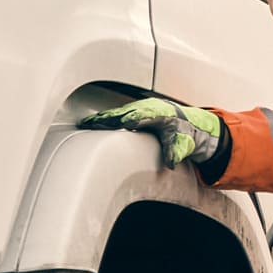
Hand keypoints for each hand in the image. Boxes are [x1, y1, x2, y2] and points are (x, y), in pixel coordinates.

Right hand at [86, 95, 226, 177]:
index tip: (124, 123)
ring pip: (118, 112)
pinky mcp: (133, 111)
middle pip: (126, 112)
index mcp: (161, 115)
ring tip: (86, 122)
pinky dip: (104, 117)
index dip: (134, 119)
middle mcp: (148, 109)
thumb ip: (175, 153)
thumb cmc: (183, 132)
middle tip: (94, 123)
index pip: (144, 117)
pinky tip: (91, 121)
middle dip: (111, 117)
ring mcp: (140, 108)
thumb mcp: (182, 144)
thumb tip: (171, 163)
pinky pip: (117, 113)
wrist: (186, 120)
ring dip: (103, 117)